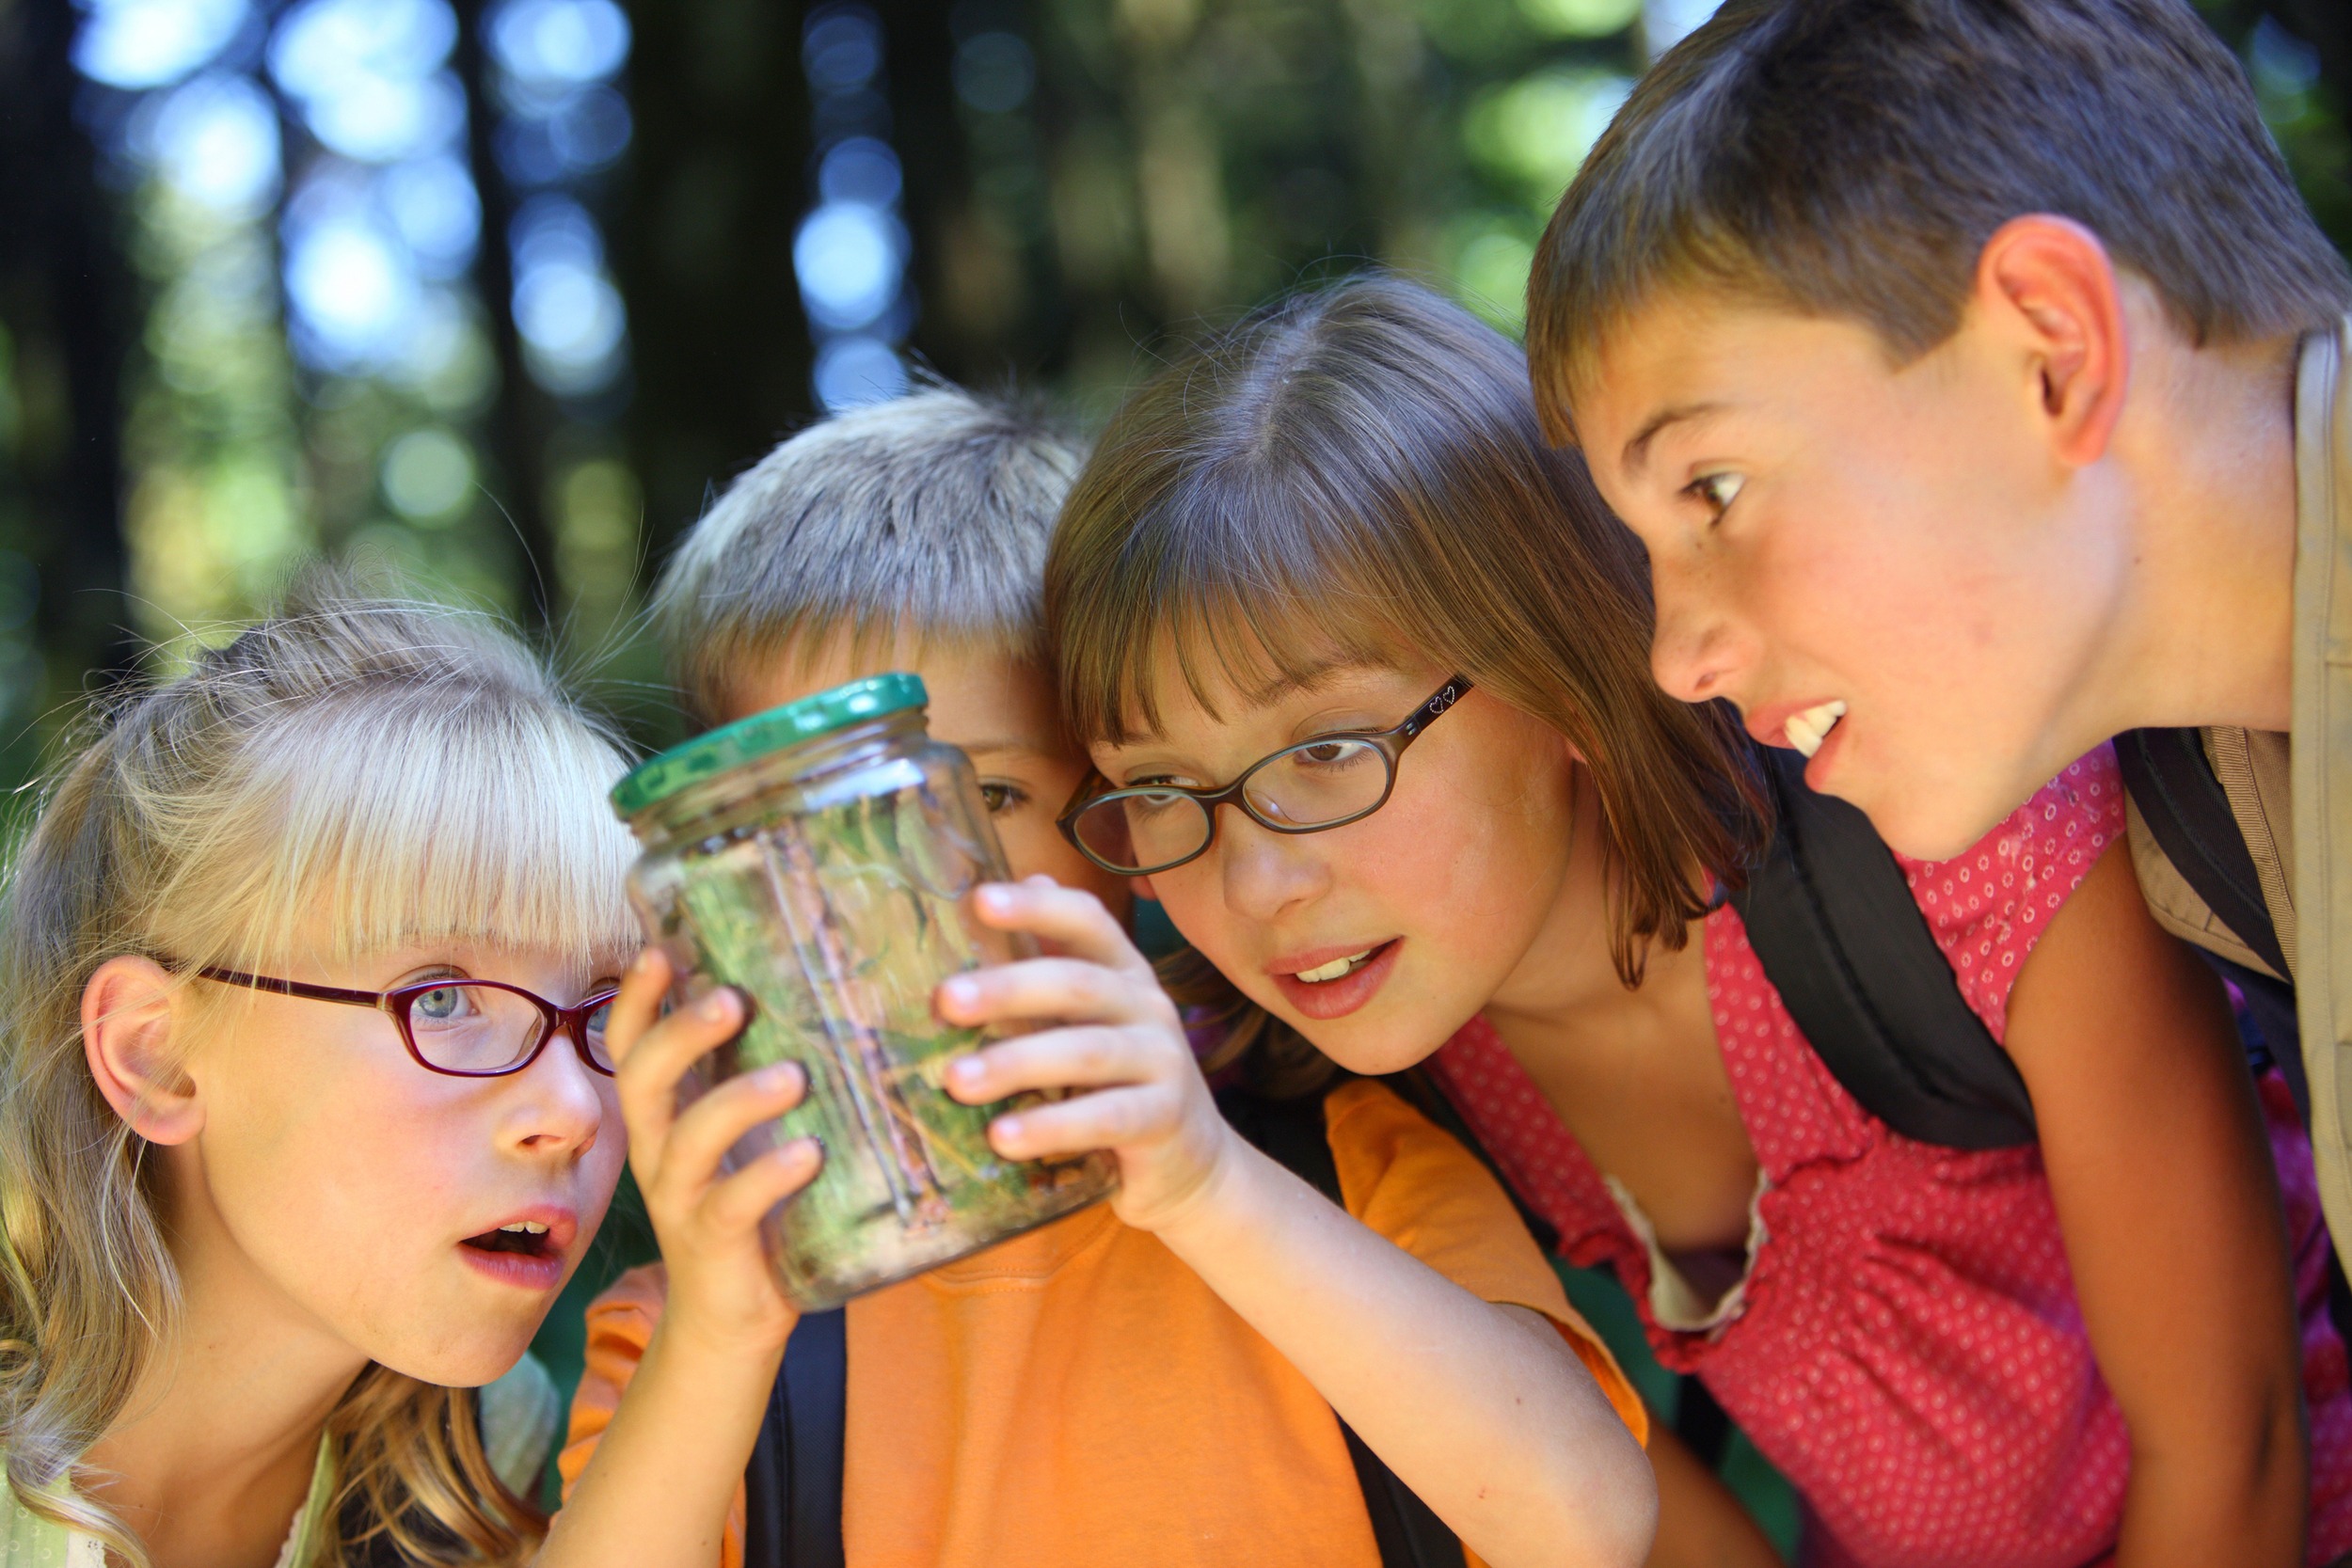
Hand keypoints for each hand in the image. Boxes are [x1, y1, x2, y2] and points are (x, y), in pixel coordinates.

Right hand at [607, 948, 815, 1360]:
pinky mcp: (713, 1245)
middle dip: (682, 1033)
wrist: (733, 1321)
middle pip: (643, 1078)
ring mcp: (681, 1200)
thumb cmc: (753, 1207)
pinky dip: (768, 1175)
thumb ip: (760, 1073)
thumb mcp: (747, 1134)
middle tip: (733, 998)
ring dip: (738, 1100)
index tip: (663, 949)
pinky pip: (731, 1205)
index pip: (632, 1046)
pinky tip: (809, 1153)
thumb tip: (813, 994)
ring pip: (688, 1139)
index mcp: (666, 1117)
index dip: (639, 999)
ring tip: (793, 1076)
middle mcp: (660, 1152)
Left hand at [937, 877, 1241, 1232]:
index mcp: (1123, 972)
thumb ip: (1043, 969)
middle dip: (1007, 989)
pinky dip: (1052, 1126)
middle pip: (1077, 984)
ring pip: (1086, 1051)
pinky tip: (1003, 1137)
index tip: (979, 900)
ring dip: (1016, 1063)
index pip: (1086, 921)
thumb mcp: (1083, 1023)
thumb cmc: (1116, 1081)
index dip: (1037, 907)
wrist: (1187, 1161)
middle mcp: (1148, 1005)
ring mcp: (1162, 1060)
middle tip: (945, 1001)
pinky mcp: (1164, 1117)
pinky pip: (1105, 1117)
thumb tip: (983, 897)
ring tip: (956, 1081)